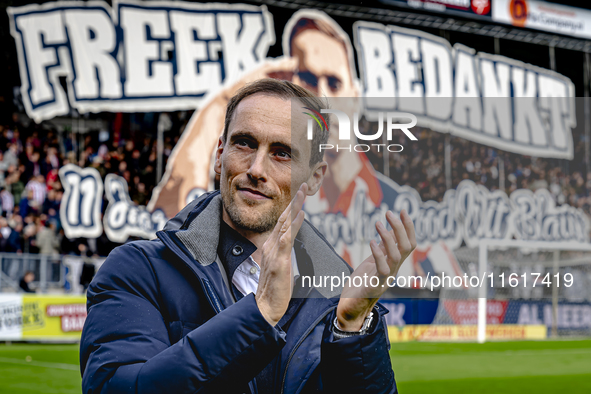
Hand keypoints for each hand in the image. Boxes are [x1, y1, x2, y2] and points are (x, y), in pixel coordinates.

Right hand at [255, 183, 307, 325]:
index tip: (300, 194)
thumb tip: (289, 243)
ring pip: (285, 224)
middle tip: (303, 185)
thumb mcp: (281, 266)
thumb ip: (284, 253)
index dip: (291, 207)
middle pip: (283, 218)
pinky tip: (301, 215)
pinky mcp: (279, 261)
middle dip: (294, 200)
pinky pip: (287, 239)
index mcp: (272, 246)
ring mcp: (274, 252)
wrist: (264, 307)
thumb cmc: (275, 290)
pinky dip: (294, 225)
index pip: (282, 222)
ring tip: (303, 193)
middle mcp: (271, 245)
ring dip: (295, 207)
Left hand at [336, 210, 415, 330]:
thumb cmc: (361, 283)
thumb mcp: (374, 261)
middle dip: (401, 228)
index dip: (409, 227)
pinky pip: (383, 269)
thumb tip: (390, 228)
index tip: (403, 210)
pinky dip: (379, 254)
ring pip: (397, 256)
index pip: (409, 243)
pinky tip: (371, 242)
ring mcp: (386, 278)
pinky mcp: (375, 285)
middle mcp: (394, 270)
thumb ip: (383, 247)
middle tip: (389, 213)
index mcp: (394, 264)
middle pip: (407, 247)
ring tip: (378, 223)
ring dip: (388, 238)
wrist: (351, 308)